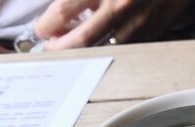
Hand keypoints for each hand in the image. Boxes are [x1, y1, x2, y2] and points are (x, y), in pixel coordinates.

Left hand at [36, 0, 191, 49]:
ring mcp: (138, 23)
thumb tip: (65, 11)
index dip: (48, 23)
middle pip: (83, 38)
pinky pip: (126, 48)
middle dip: (62, 48)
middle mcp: (119, 6)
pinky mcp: (152, 32)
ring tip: (73, 51)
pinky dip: (109, 51)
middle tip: (52, 49)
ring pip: (104, 49)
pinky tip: (101, 46)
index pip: (65, 9)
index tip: (42, 30)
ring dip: (85, 53)